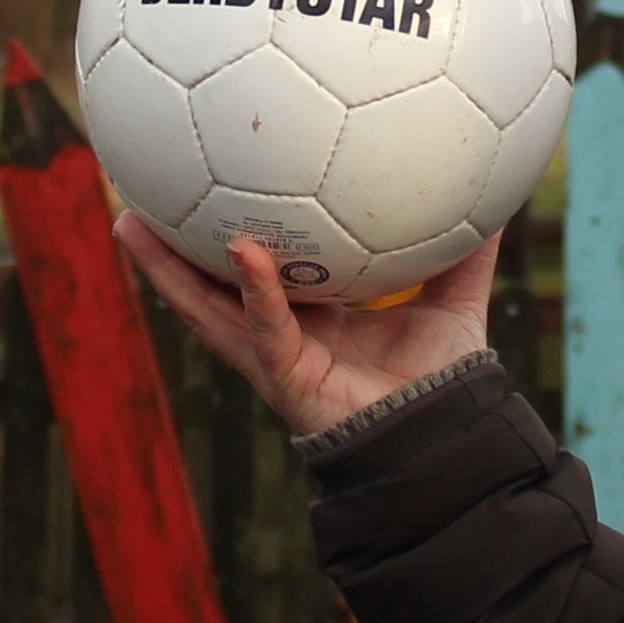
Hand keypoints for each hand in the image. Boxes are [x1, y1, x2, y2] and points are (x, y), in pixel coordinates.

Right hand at [113, 213, 500, 435]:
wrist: (445, 433)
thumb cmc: (444, 378)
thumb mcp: (456, 301)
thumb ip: (467, 253)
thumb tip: (493, 198)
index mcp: (310, 316)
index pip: (254, 271)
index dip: (223, 236)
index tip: (199, 189)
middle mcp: (281, 335)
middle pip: (208, 285)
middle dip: (168, 248)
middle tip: (132, 198)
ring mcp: (275, 358)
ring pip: (207, 308)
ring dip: (168, 271)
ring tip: (130, 225)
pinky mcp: (287, 377)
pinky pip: (264, 328)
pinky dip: (253, 291)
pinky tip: (241, 251)